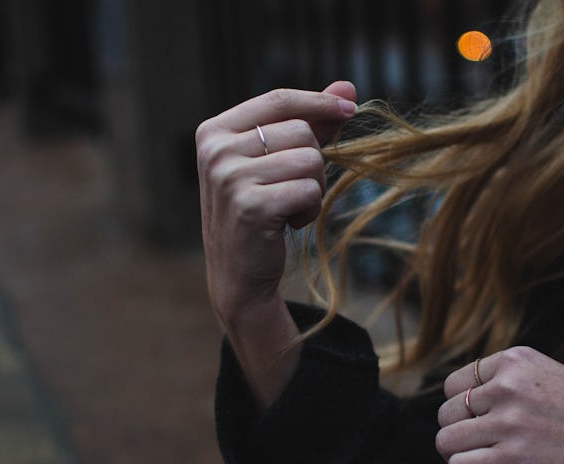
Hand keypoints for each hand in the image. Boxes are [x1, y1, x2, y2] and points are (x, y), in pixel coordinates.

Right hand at [196, 82, 357, 326]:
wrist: (238, 275)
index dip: (319, 102)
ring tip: (289, 207)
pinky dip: (310, 209)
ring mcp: (230, 178)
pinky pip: (309, 190)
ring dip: (313, 187)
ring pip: (310, 160)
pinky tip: (287, 223)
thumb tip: (347, 87)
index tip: (350, 110)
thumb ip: (308, 122)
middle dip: (312, 161)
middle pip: (301, 131)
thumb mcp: (275, 162)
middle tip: (292, 189)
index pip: (278, 100)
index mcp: (214, 131)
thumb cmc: (259, 212)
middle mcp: (216, 150)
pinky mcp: (251, 206)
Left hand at [436, 346, 563, 463]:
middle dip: (459, 432)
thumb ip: (509, 378)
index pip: (453, 384)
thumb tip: (463, 395)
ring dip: (460, 455)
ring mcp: (510, 422)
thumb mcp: (549, 375)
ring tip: (485, 461)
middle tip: (485, 447)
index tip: (483, 423)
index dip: (462, 408)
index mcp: (515, 360)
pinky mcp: (514, 460)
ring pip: (445, 441)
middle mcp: (508, 385)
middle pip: (445, 413)